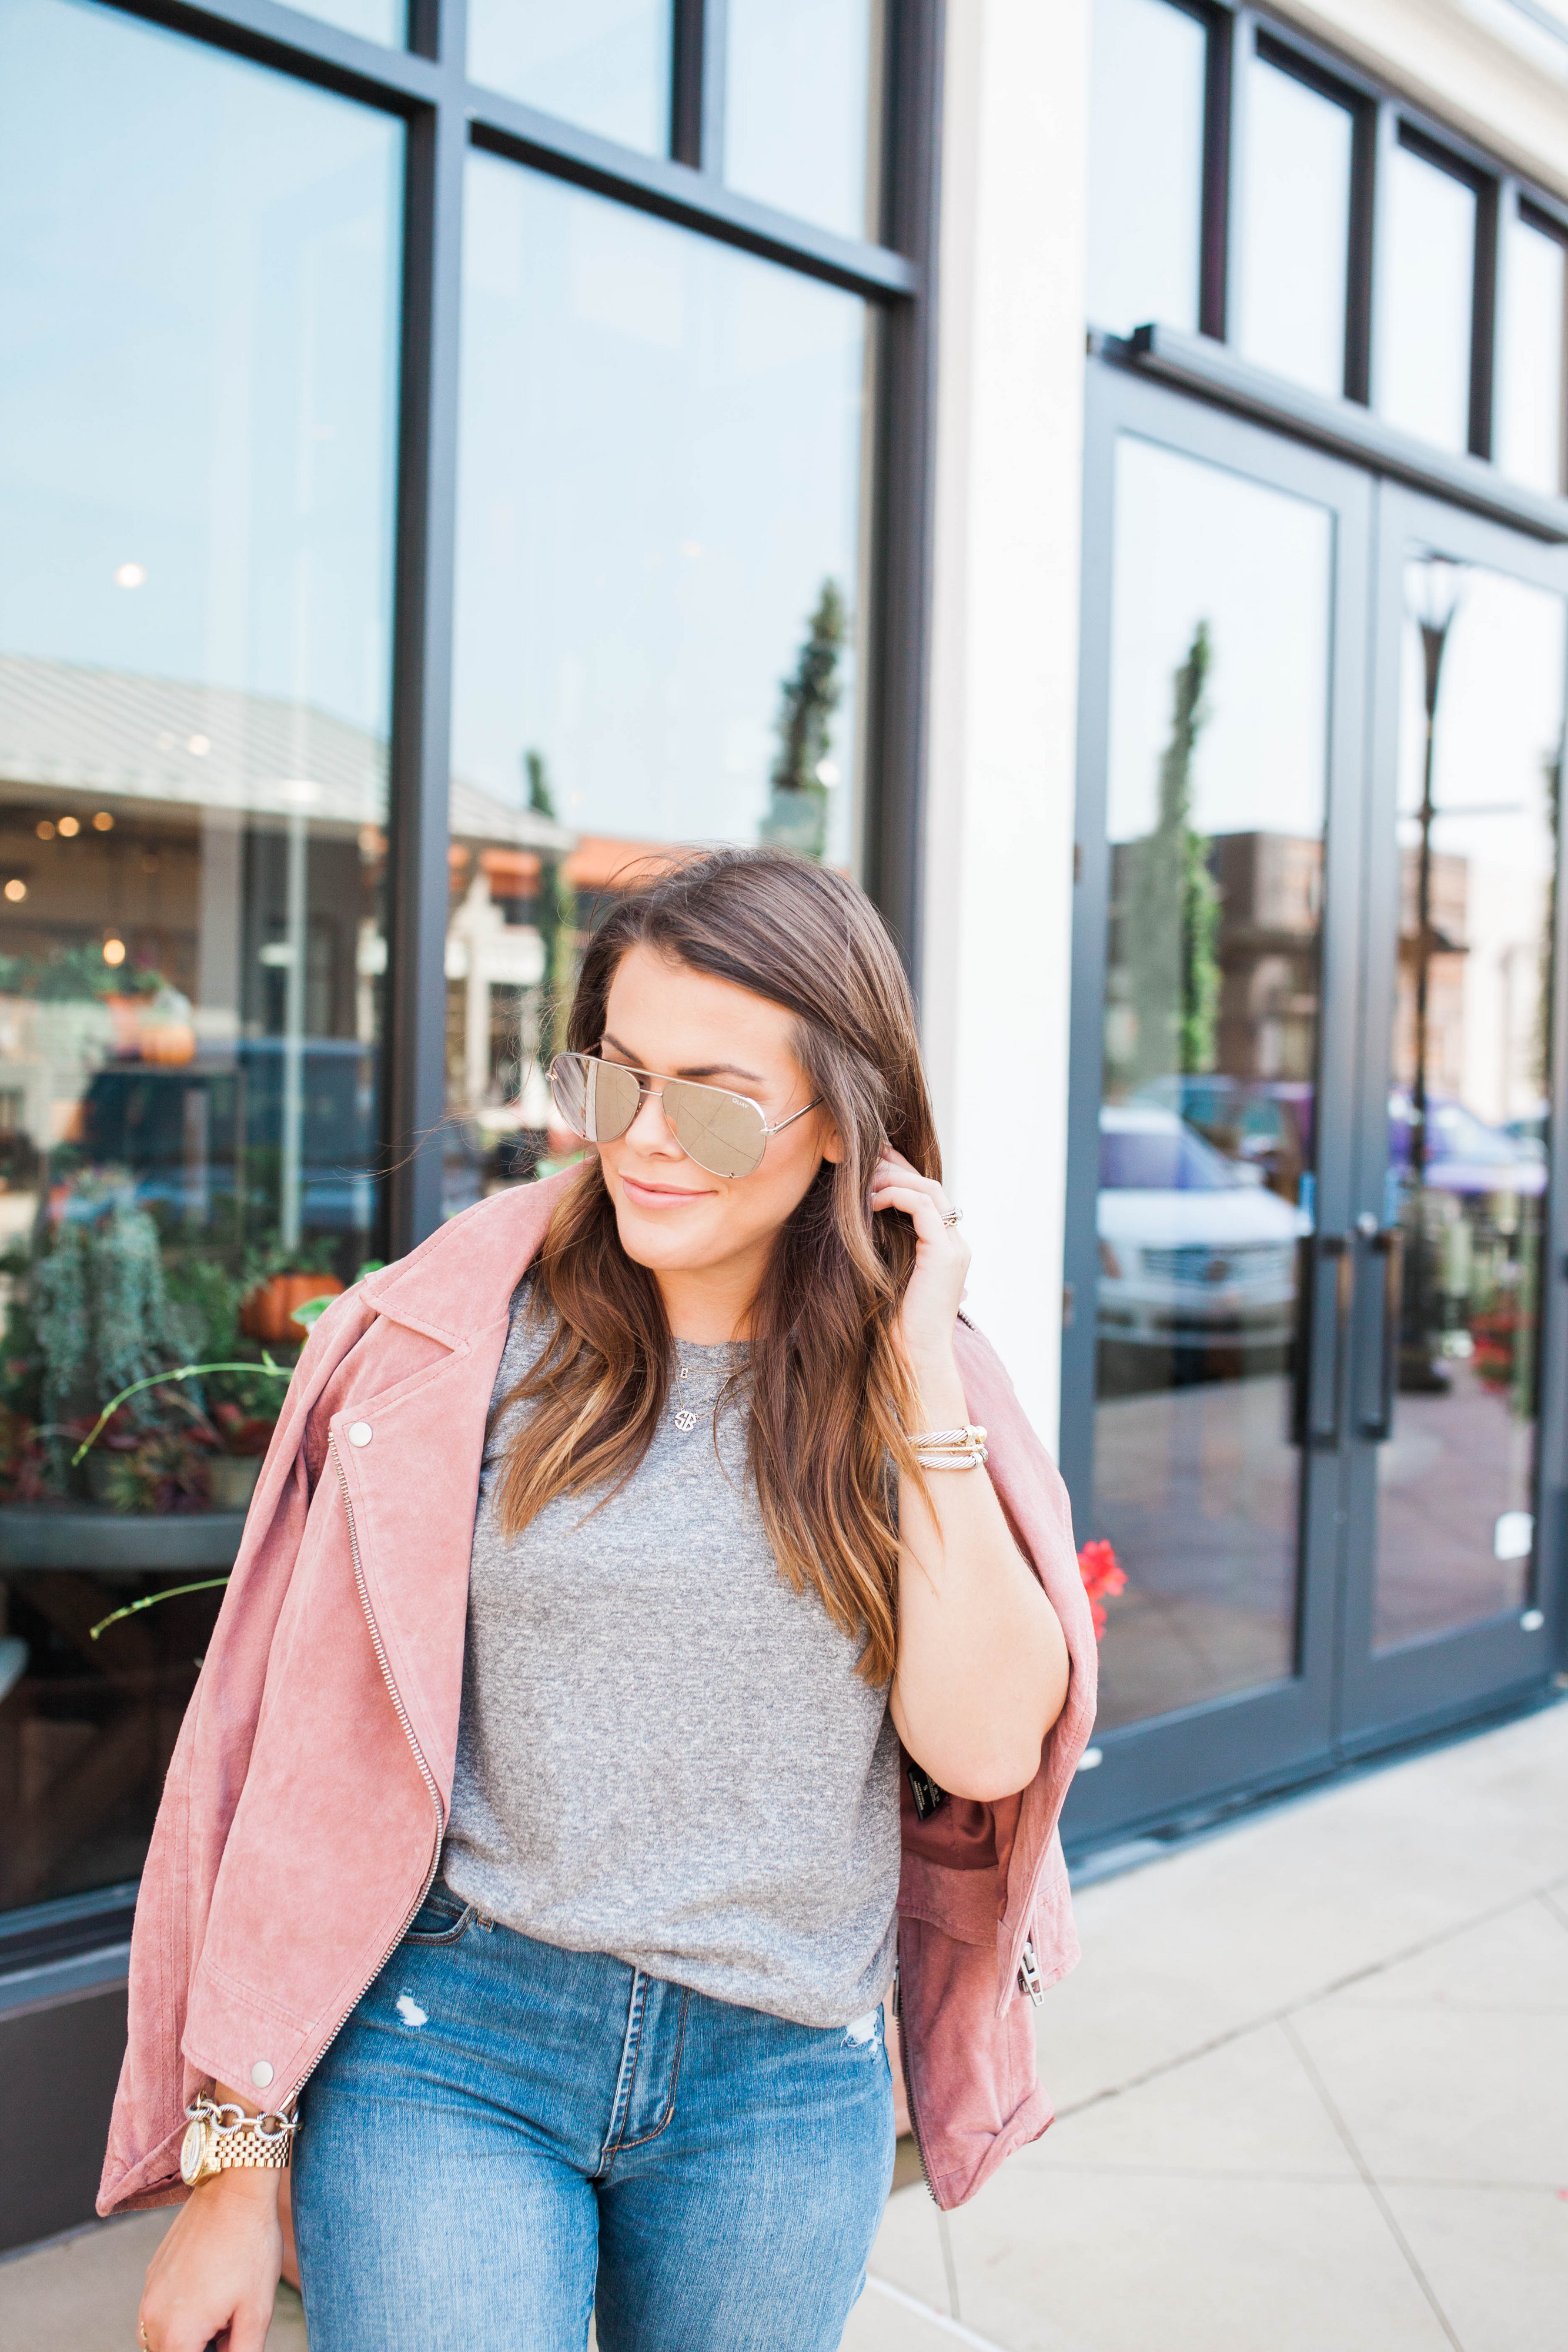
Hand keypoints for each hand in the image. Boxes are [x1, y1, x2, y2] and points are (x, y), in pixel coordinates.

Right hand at [138, 2166, 280, 2351]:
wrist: (233, 2188)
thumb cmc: (250, 2248)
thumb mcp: (256, 2312)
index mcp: (174, 2336)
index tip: (229, 2337)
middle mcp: (150, 2319)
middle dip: (202, 2347)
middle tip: (231, 2323)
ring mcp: (149, 2293)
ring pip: (163, 2338)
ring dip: (189, 2336)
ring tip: (224, 2307)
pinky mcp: (153, 2273)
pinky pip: (161, 2310)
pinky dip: (183, 2313)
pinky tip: (213, 2287)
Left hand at [869, 1149, 968, 1383]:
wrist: (911, 1361)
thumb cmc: (891, 1327)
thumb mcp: (881, 1275)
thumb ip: (878, 1247)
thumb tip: (850, 1220)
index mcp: (943, 1248)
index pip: (925, 1195)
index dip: (898, 1172)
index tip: (867, 1160)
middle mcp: (955, 1244)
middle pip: (928, 1185)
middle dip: (894, 1166)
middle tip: (861, 1157)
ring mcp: (955, 1248)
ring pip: (929, 1189)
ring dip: (893, 1178)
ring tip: (862, 1179)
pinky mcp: (946, 1255)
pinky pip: (924, 1207)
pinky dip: (897, 1195)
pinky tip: (871, 1200)